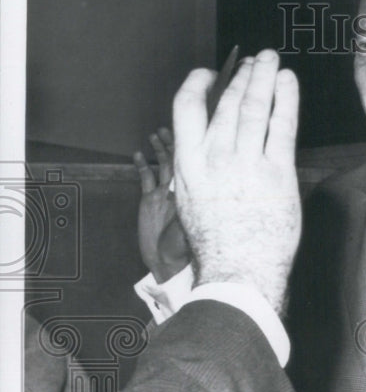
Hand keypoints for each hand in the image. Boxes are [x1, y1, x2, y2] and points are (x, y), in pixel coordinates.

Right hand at [133, 128, 190, 283]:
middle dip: (173, 143)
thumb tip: (202, 181)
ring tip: (155, 135)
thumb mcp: (193, 222)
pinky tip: (138, 155)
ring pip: (162, 165)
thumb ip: (195, 203)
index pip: (196, 164)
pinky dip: (141, 166)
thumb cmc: (186, 248)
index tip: (192, 132)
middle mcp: (181, 190)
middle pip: (178, 160)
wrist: (167, 262)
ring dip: (159, 149)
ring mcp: (164, 194)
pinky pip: (145, 179)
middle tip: (166, 129)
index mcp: (195, 192)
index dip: (194, 147)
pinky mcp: (149, 201)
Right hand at [172, 49, 300, 314]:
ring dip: (264, 79)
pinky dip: (285, 100)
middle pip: (228, 104)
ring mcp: (247, 163)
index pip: (186, 109)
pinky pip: (282, 126)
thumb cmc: (217, 246)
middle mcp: (215, 157)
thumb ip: (197, 174)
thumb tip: (207, 157)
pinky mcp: (277, 172)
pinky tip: (288, 83)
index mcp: (188, 165)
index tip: (210, 73)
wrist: (238, 270)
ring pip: (254, 108)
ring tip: (271, 61)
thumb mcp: (190, 203)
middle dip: (242, 76)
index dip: (197, 85)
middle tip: (255, 60)